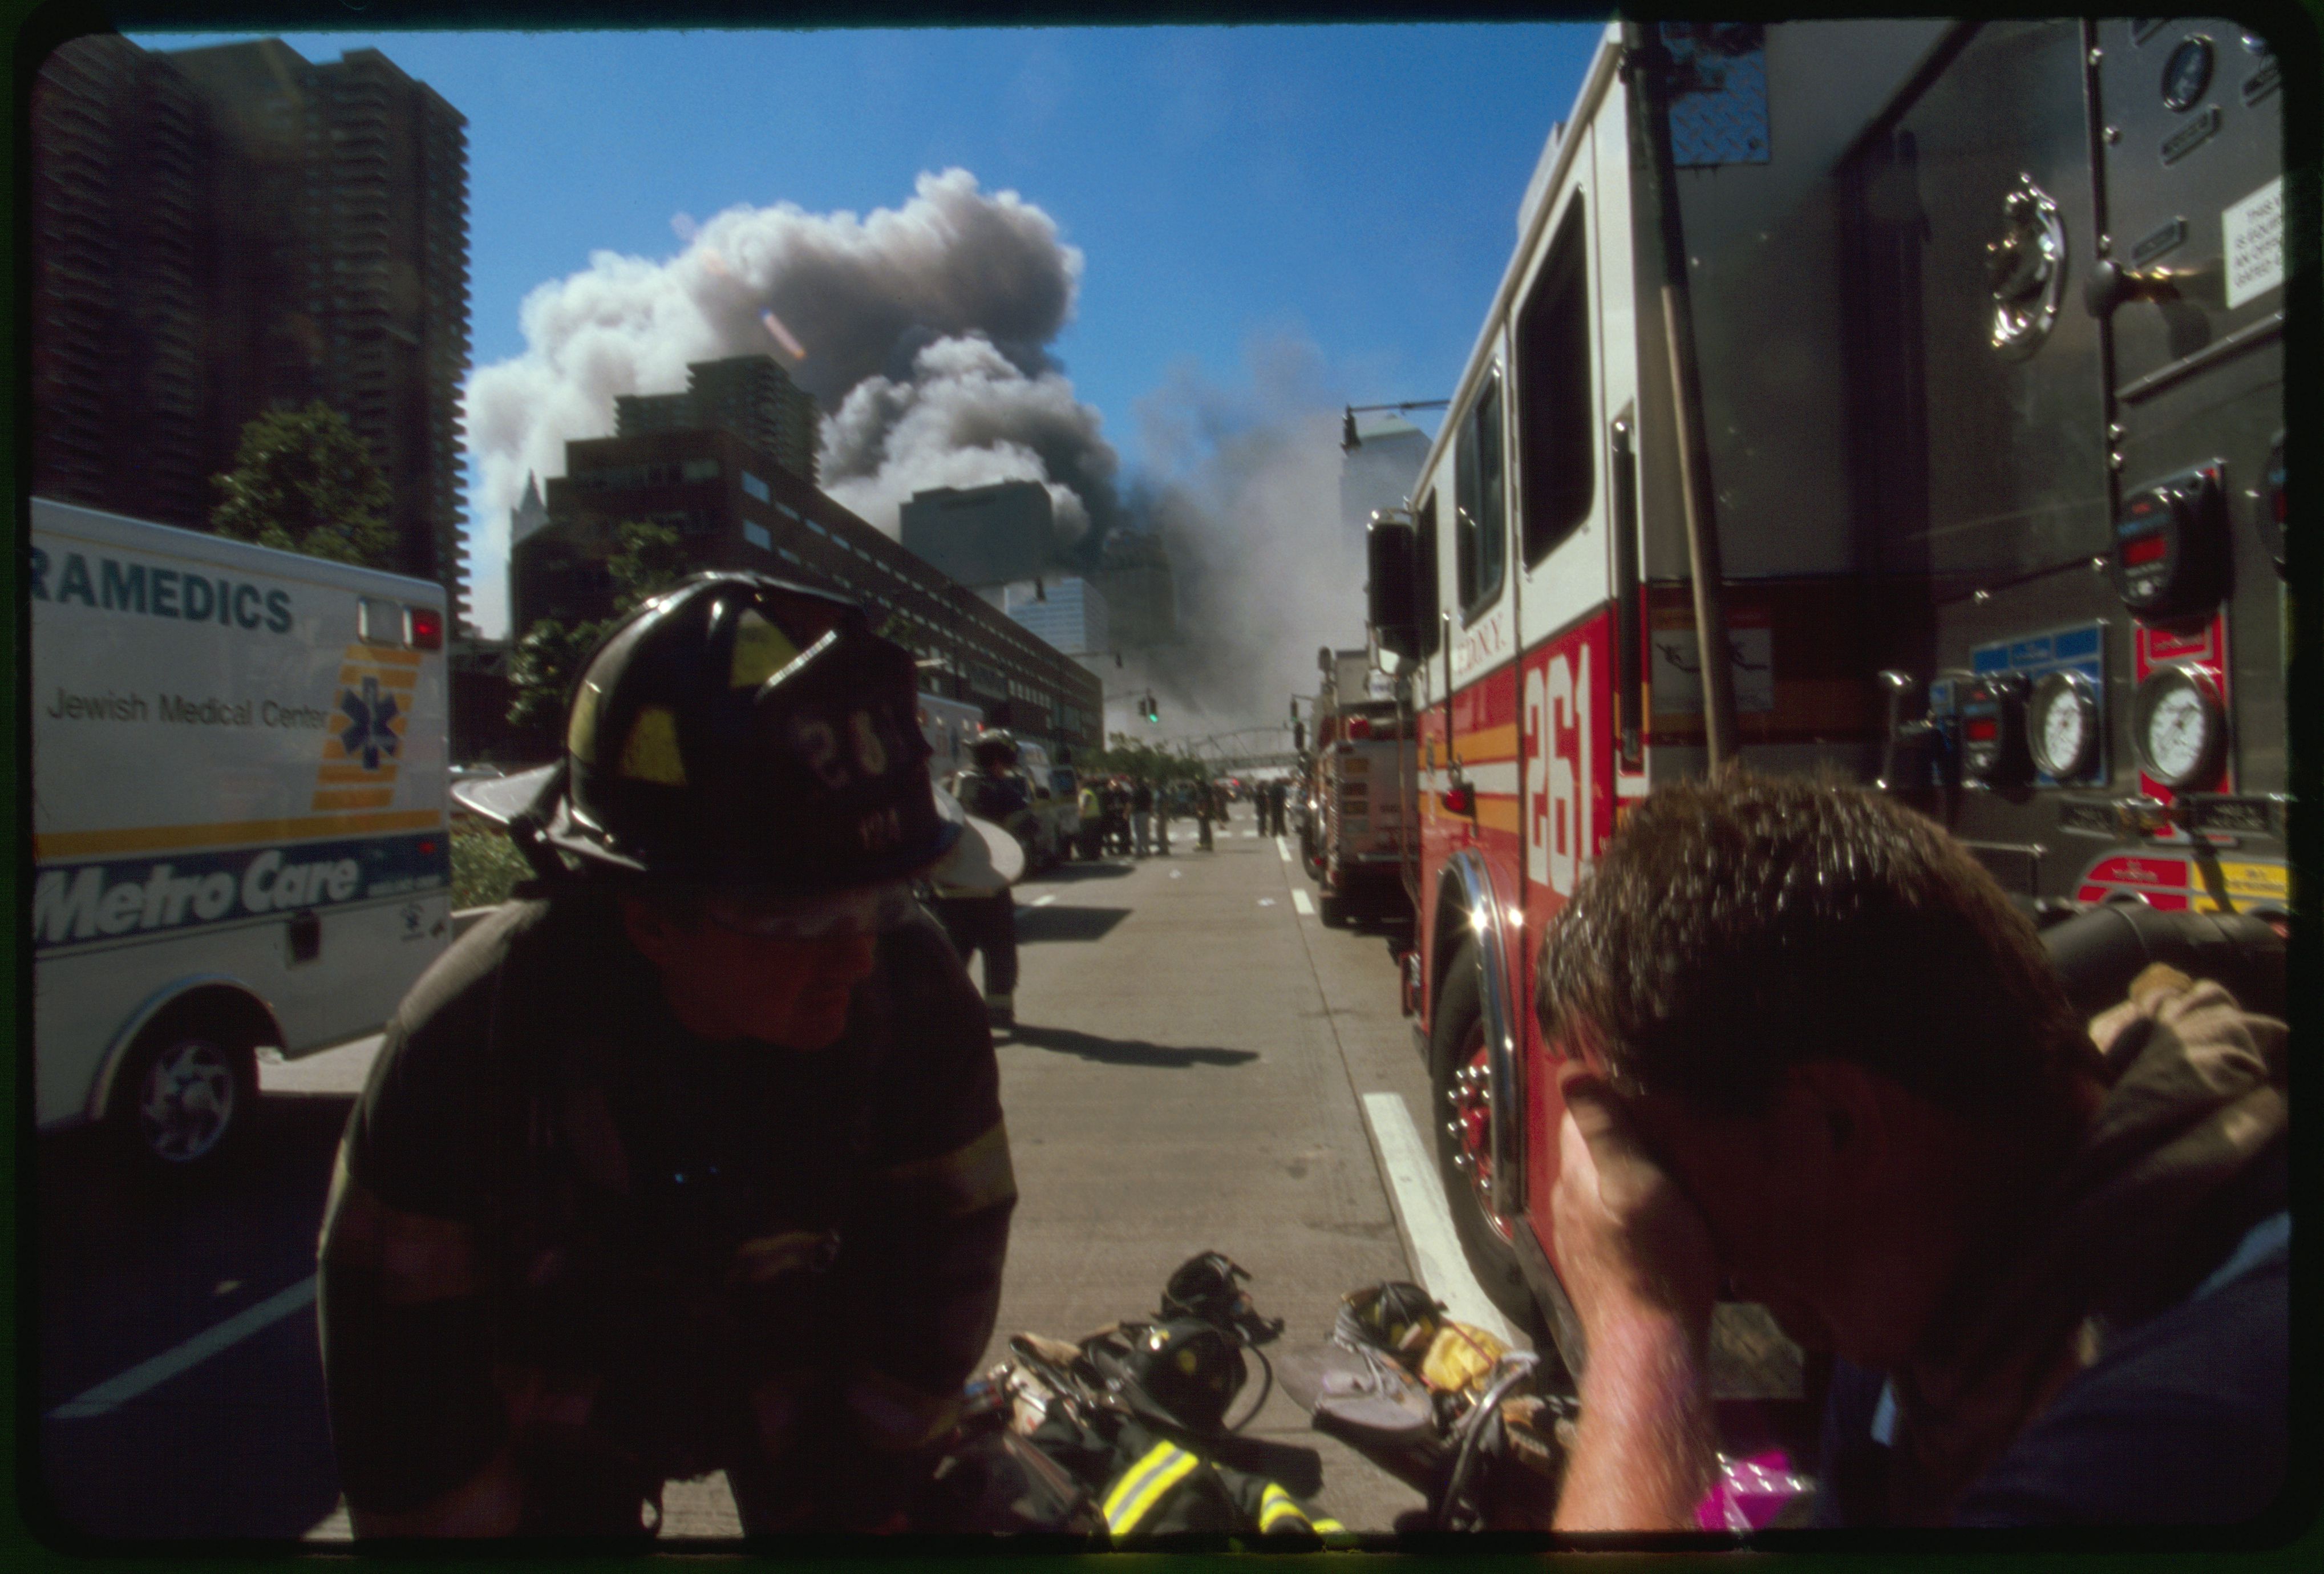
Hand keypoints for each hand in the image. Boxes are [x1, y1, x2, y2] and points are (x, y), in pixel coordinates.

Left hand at [1551, 1071, 1719, 1350]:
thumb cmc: (1653, 1262)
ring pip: (1600, 1181)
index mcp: (1575, 1173)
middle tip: (1667, 1121)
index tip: (1644, 1084)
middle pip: (1589, 1146)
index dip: (1608, 1092)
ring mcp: (1580, 1235)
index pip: (1577, 1112)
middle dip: (1621, 1129)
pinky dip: (1631, 1202)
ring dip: (1628, 1167)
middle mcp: (1566, 1200)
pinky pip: (1611, 1215)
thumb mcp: (1635, 1183)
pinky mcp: (1598, 1263)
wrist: (1649, 1348)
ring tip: (1671, 1162)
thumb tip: (1569, 1069)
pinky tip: (1660, 1212)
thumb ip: (1604, 1129)